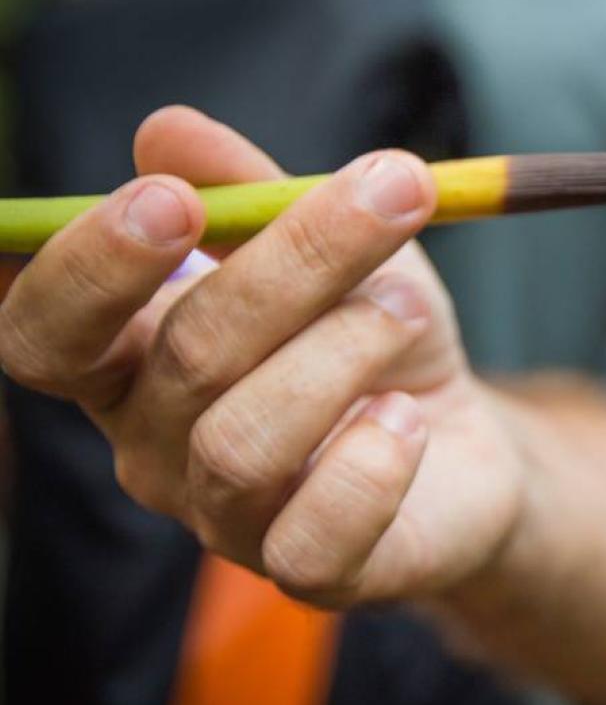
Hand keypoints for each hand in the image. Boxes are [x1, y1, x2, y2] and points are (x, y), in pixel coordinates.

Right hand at [0, 107, 523, 606]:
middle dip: (294, 260)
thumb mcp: (333, 244)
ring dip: (346, 348)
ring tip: (406, 310)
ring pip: (243, 440)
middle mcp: (154, 448)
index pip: (44, 331)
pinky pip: (315, 534)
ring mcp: (226, 522)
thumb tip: (165, 129)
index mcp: (130, 362)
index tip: (173, 198)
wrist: (462, 442)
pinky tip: (407, 418)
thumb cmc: (373, 334)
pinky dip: (373, 461)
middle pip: (183, 356)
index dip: (90, 267)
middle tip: (390, 192)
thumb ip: (253, 193)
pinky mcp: (309, 575)